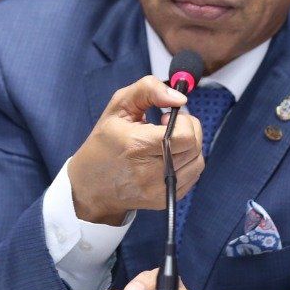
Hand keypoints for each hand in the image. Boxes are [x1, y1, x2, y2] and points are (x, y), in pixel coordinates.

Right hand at [68, 76, 203, 224]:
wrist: (91, 185)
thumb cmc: (105, 142)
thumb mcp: (118, 106)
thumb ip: (148, 90)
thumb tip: (180, 98)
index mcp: (136, 146)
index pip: (185, 136)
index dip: (183, 122)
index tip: (167, 118)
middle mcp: (149, 172)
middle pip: (194, 148)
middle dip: (188, 131)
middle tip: (168, 127)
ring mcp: (158, 190)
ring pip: (197, 163)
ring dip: (190, 147)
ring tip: (169, 143)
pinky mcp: (164, 200)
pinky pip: (192, 177)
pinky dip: (187, 163)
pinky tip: (168, 157)